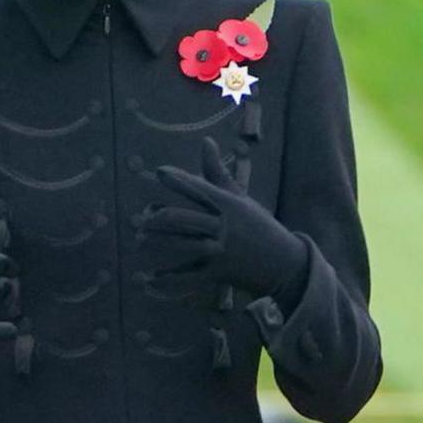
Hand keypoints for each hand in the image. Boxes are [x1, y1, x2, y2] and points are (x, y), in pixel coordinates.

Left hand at [143, 137, 307, 296]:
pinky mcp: (219, 273)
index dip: (180, 180)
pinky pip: (190, 277)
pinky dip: (170, 280)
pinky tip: (149, 280)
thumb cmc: (258, 225)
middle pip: (188, 219)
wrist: (283, 262)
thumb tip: (206, 141)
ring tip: (140, 240)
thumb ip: (217, 172)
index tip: (160, 172)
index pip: (201, 189)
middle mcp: (225, 226)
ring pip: (185, 246)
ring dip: (161, 244)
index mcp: (230, 205)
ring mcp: (222, 251)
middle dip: (163, 217)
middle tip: (143, 217)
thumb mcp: (240, 198)